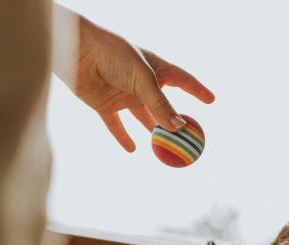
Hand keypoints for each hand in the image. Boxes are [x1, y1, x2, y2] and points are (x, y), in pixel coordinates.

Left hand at [54, 6, 214, 151]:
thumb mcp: (143, 80)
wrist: (77, 50)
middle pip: (164, 106)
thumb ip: (161, 105)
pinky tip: (133, 149)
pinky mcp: (104, 104)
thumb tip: (179, 128)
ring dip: (152, 130)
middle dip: (175, 120)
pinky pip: (116, 125)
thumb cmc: (113, 55)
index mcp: (155, 69)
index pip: (182, 80)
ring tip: (164, 146)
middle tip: (188, 136)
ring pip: (142, 117)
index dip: (197, 90)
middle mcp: (141, 83)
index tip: (211, 100)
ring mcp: (123, 94)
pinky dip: (123, 137)